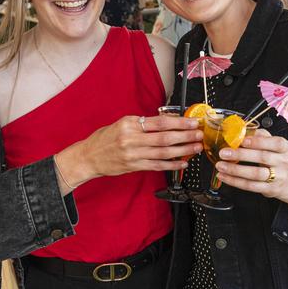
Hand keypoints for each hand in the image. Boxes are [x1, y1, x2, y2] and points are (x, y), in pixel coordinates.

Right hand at [56, 113, 202, 187]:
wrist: (89, 157)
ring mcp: (133, 155)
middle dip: (185, 136)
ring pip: (164, 153)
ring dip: (183, 150)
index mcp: (130, 124)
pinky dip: (172, 165)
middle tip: (198, 134)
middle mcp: (132, 139)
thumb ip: (143, 124)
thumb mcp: (122, 124)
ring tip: (195, 147)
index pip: (159, 122)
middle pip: (165, 137)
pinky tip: (183, 163)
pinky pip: (157, 166)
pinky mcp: (134, 166)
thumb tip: (168, 121)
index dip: (178, 122)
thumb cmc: (105, 139)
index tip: (191, 122)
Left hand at [215, 128, 287, 198]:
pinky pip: (250, 185)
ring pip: (255, 174)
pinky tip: (224, 176)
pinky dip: (235, 181)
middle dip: (241, 155)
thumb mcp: (273, 145)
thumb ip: (259, 136)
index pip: (275, 143)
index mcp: (284, 148)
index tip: (242, 140)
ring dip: (235, 170)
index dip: (258, 142)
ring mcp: (277, 177)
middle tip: (224, 153)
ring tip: (221, 165)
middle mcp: (282, 162)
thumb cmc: (276, 159)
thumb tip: (241, 130)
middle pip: (263, 158)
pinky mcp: (269, 189)